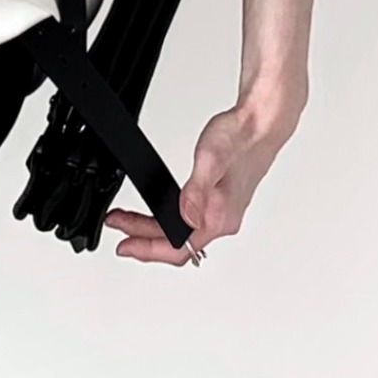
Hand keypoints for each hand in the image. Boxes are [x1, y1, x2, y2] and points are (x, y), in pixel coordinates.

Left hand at [102, 96, 298, 265]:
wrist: (260, 125)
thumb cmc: (240, 139)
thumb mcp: (210, 160)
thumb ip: (197, 192)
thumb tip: (186, 219)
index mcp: (220, 218)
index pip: (180, 249)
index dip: (148, 251)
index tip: (124, 248)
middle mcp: (223, 221)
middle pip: (177, 244)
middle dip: (142, 239)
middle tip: (118, 228)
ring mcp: (222, 213)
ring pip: (183, 234)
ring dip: (152, 230)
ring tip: (128, 220)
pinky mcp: (220, 203)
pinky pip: (189, 223)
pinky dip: (166, 219)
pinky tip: (157, 211)